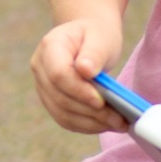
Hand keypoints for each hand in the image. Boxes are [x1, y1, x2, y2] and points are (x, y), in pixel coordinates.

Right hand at [30, 17, 124, 132]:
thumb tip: (85, 71)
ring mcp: (43, 87)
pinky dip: (87, 125)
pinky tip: (106, 125)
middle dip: (91, 112)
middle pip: (60, 98)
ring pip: (62, 113)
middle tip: (119, 118)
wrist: (89, 39)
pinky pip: (66, 119)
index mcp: (50, 46)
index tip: (101, 100)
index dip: (79, 91)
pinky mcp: (51, 101)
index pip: (58, 74)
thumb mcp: (100, 38)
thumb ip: (94, 53)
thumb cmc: (97, 35)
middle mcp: (40, 68)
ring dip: (91, 122)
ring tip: (118, 123)